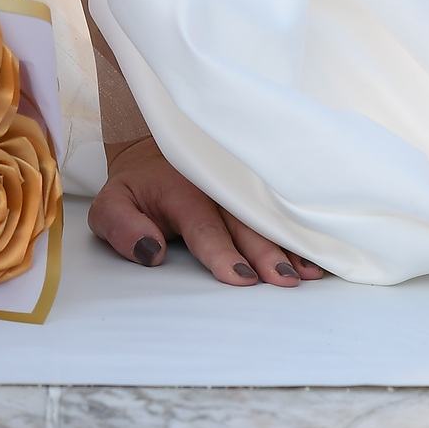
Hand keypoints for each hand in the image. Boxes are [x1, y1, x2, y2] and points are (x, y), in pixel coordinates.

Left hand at [90, 136, 325, 286]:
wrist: (157, 147)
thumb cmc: (138, 188)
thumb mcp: (111, 202)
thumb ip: (121, 227)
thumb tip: (151, 251)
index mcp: (180, 190)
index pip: (202, 226)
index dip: (221, 252)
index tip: (240, 278)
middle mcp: (216, 187)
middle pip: (244, 222)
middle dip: (265, 252)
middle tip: (283, 280)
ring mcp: (239, 187)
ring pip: (267, 217)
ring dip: (289, 246)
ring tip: (309, 272)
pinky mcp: (254, 192)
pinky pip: (278, 212)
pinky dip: (299, 235)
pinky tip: (317, 258)